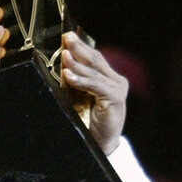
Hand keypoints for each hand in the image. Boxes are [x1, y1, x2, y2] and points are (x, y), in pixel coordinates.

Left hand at [60, 33, 128, 153]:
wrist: (100, 145)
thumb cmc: (90, 123)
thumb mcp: (81, 97)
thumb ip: (76, 81)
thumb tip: (63, 62)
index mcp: (109, 79)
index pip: (95, 58)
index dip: (81, 46)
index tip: (68, 36)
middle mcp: (116, 81)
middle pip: (96, 60)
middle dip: (79, 48)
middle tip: (67, 37)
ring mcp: (117, 89)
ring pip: (94, 71)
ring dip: (76, 63)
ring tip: (64, 55)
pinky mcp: (115, 98)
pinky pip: (95, 85)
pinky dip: (80, 80)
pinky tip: (68, 75)